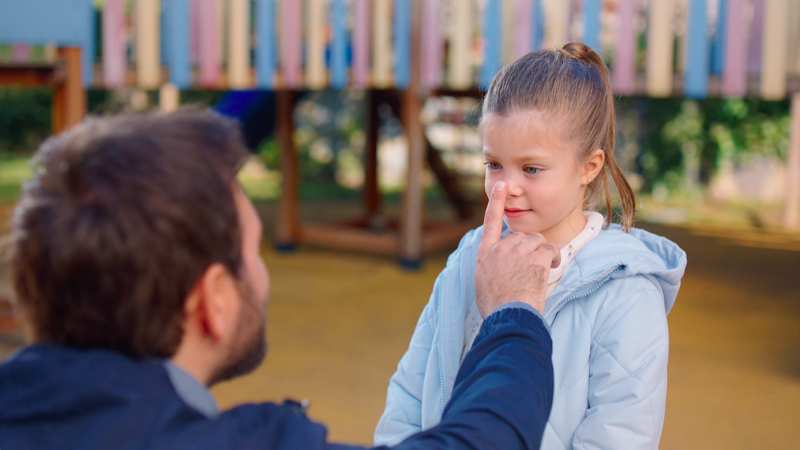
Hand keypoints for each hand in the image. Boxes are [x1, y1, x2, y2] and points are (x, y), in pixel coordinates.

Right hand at [474, 181, 560, 316]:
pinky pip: (549, 249)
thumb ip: (491, 265)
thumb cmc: (496, 305)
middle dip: (528, 248)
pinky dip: (553, 257)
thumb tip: (497, 264)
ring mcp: (518, 252)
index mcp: (485, 253)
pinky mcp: (535, 258)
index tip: (501, 185)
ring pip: (537, 240)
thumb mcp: (483, 281)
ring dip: (541, 252)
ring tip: (538, 271)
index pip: (490, 221)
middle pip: (521, 236)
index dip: (497, 201)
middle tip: (529, 269)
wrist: (507, 315)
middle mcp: (500, 248)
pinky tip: (550, 267)